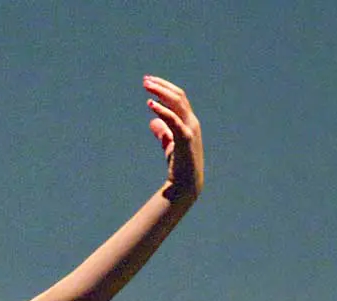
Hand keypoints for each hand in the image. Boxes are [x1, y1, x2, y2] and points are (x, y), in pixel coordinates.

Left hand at [144, 76, 203, 203]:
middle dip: (162, 86)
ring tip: (146, 87)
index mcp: (188, 122)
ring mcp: (190, 129)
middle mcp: (192, 122)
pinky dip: (163, 110)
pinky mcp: (186, 138)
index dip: (164, 88)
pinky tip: (151, 105)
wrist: (186, 184)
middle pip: (178, 96)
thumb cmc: (179, 165)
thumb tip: (153, 122)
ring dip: (161, 92)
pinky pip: (174, 120)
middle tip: (145, 80)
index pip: (178, 98)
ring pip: (178, 103)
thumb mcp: (169, 145)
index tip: (149, 82)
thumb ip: (163, 132)